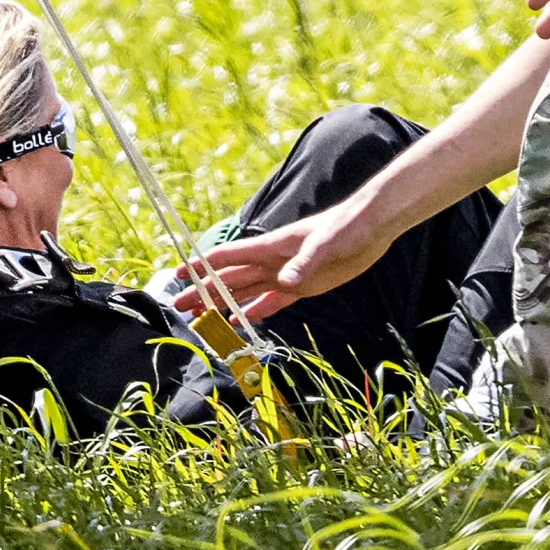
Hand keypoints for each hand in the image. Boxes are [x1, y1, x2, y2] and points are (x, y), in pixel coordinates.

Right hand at [183, 195, 384, 323]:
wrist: (370, 228)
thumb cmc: (346, 227)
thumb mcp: (325, 244)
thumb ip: (304, 263)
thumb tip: (285, 283)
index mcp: (271, 246)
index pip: (228, 256)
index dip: (201, 264)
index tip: (178, 273)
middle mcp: (272, 261)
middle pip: (230, 278)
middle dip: (204, 291)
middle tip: (180, 306)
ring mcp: (285, 274)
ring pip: (246, 292)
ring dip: (223, 304)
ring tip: (202, 318)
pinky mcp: (302, 286)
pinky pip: (271, 301)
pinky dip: (255, 312)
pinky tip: (240, 322)